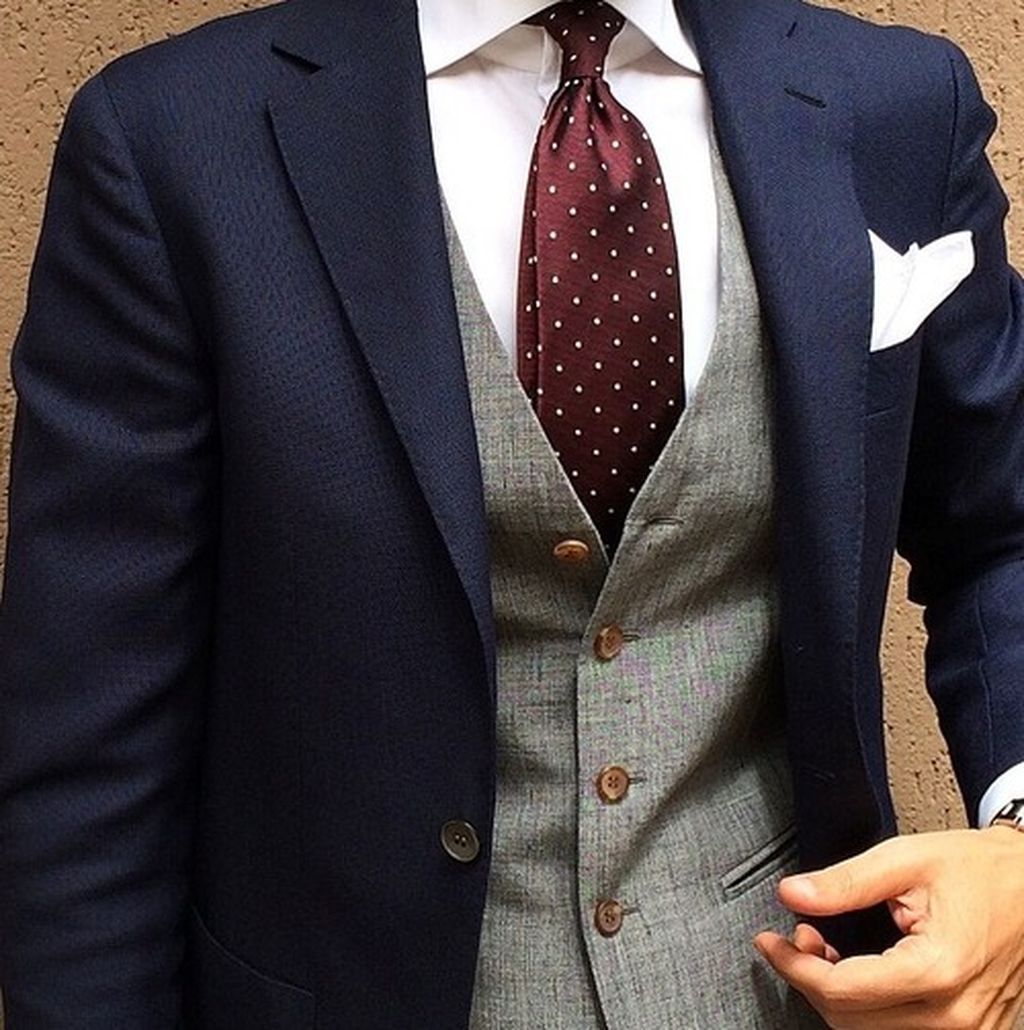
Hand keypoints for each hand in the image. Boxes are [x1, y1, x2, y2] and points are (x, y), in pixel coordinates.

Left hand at [753, 828, 1023, 1028]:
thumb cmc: (980, 869)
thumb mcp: (905, 859)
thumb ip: (844, 882)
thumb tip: (791, 894)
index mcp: (939, 969)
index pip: (842, 990)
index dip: (793, 966)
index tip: (768, 942)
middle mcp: (956, 1015)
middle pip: (851, 1020)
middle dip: (809, 979)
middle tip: (798, 936)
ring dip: (836, 996)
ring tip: (824, 950)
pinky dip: (868, 1008)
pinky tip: (856, 974)